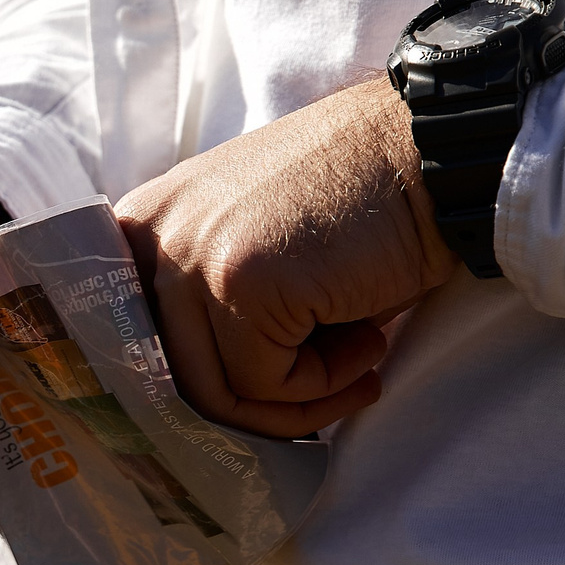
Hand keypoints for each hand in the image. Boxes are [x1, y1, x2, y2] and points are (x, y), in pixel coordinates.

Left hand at [114, 76, 456, 436]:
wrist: (432, 155)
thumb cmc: (359, 209)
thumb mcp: (254, 239)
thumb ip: (207, 299)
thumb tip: (200, 401)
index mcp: (144, 224)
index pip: (132, 342)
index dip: (194, 391)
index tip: (258, 404)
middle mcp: (153, 235)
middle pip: (173, 377)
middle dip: (256, 410)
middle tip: (329, 395)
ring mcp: (191, 257)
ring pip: (216, 390)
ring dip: (297, 403)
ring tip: (357, 371)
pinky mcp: (241, 283)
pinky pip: (268, 381)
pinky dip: (328, 382)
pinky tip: (370, 340)